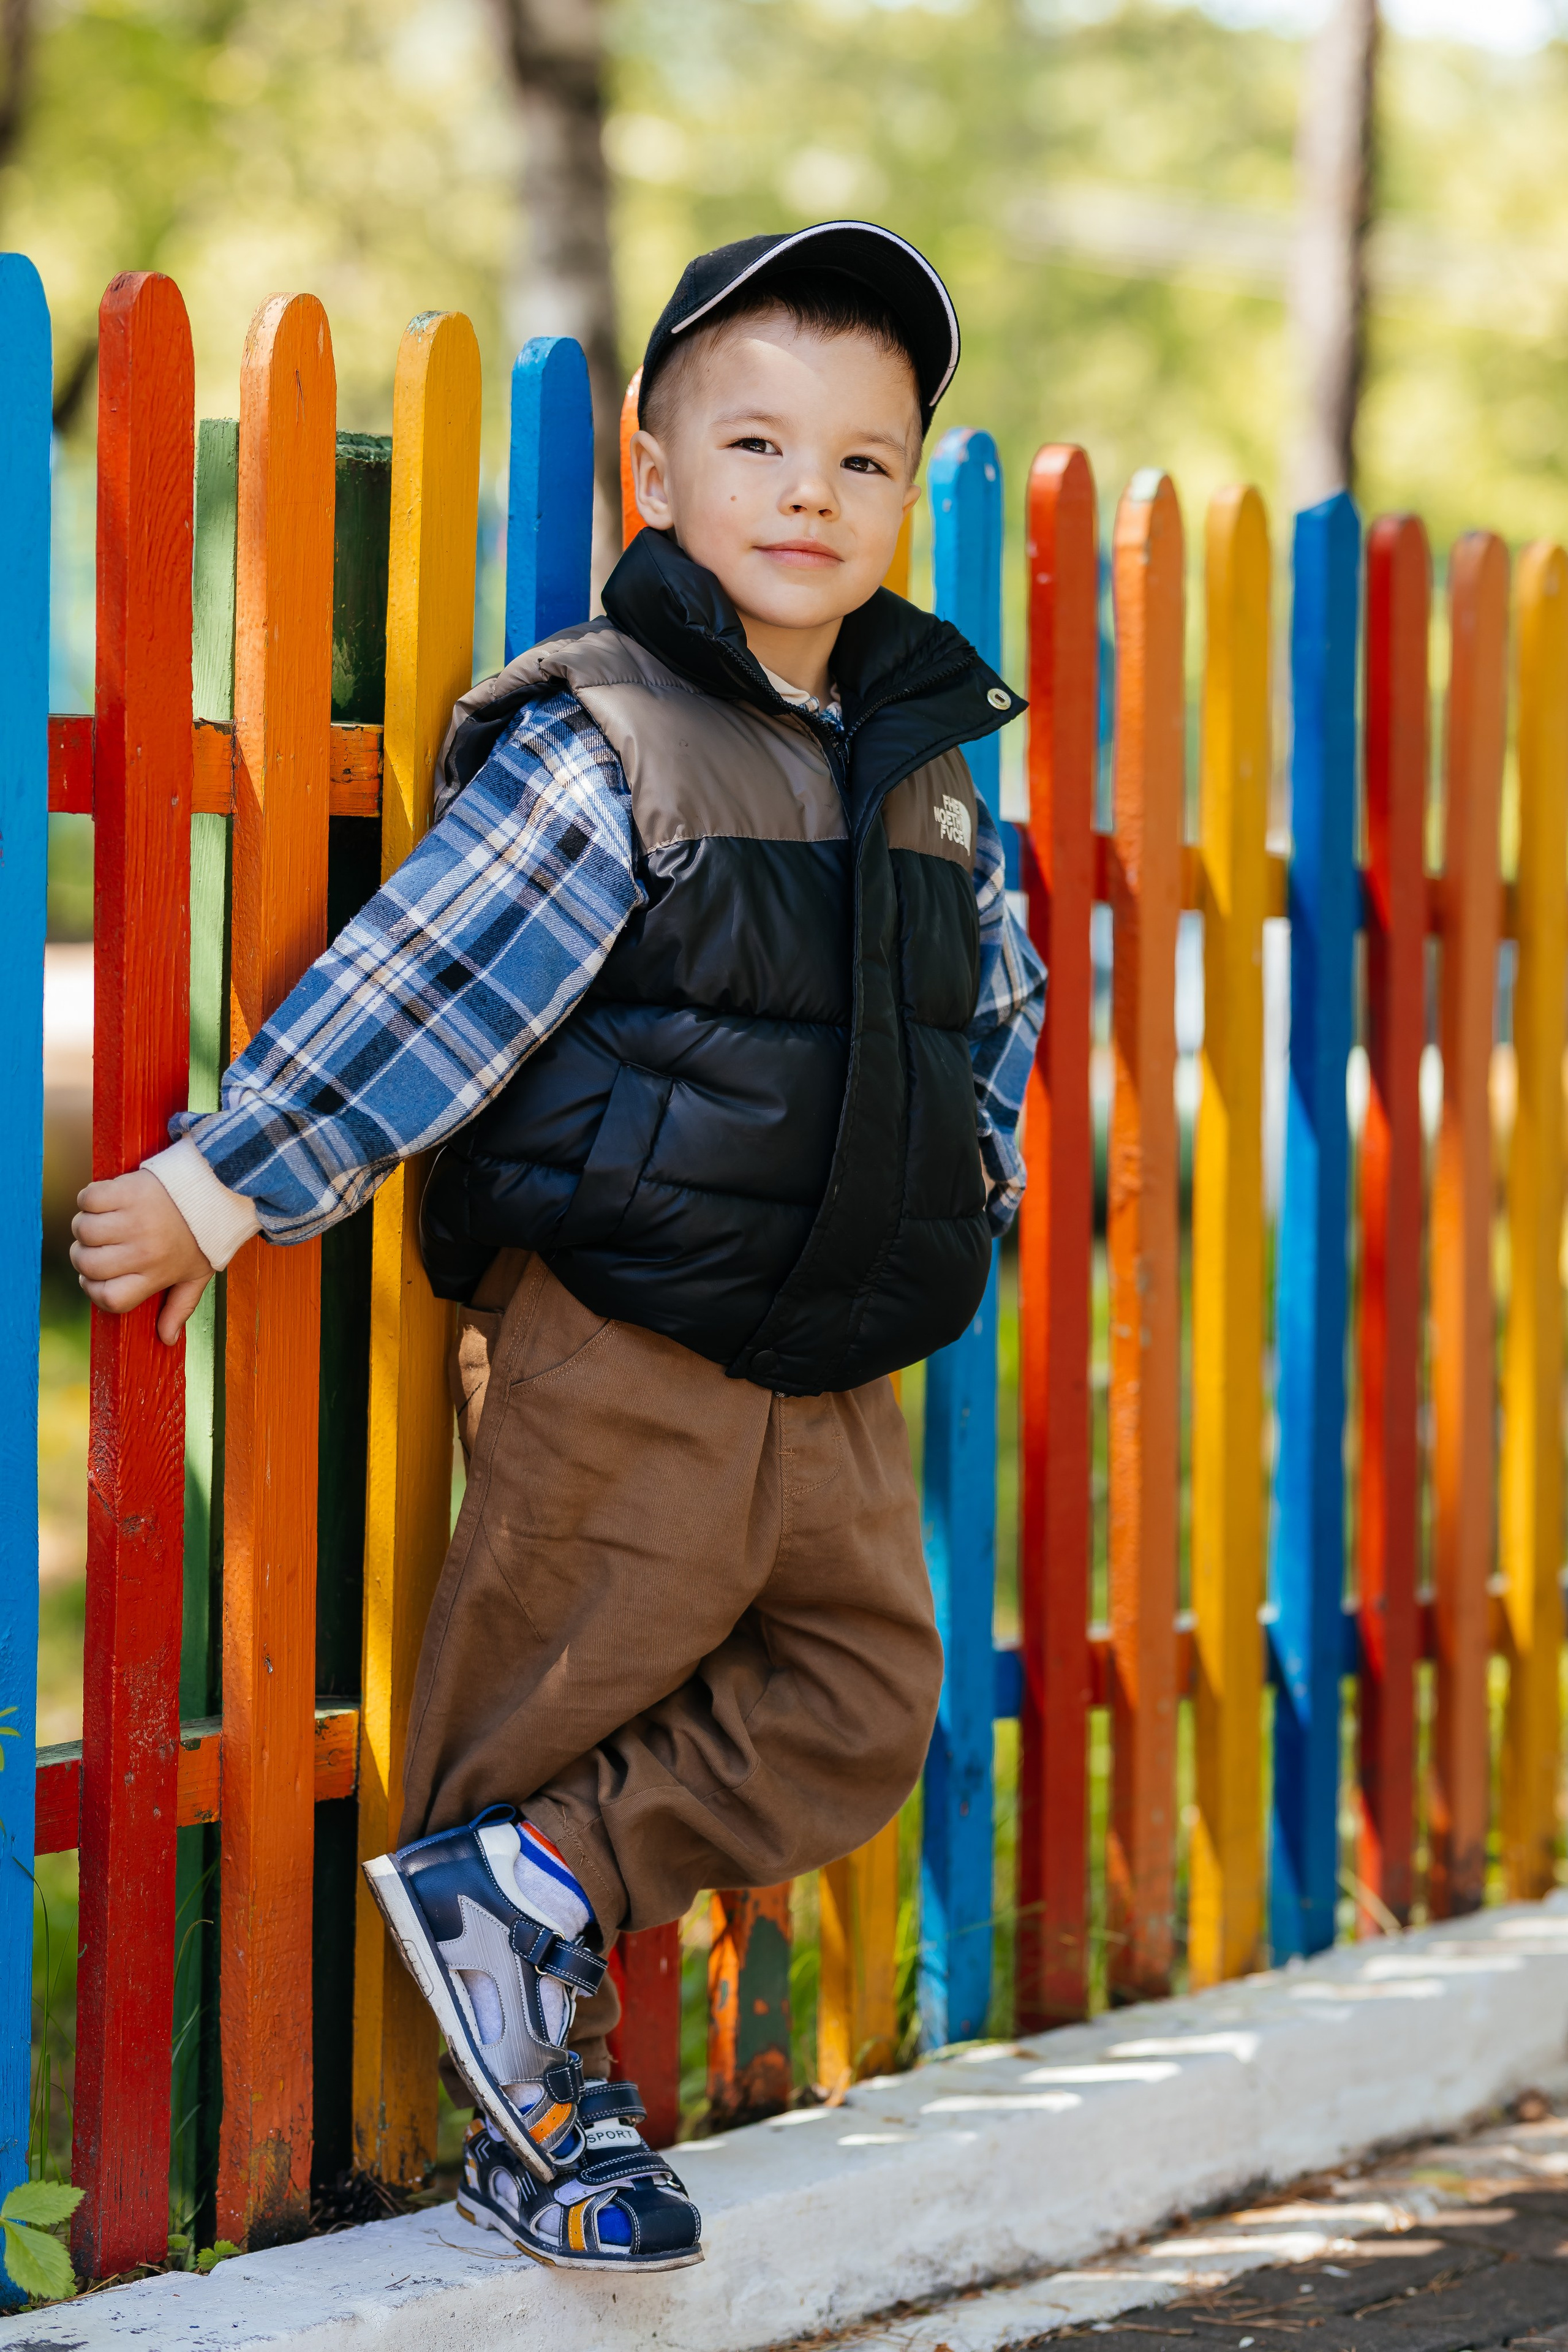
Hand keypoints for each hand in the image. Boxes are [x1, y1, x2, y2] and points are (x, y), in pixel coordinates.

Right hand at [70, 1171, 214, 1345]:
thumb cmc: (204, 1235)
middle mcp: (144, 1250)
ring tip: (102, 1221)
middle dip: (84, 1257)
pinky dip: (89, 1199)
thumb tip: (167, 1339)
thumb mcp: (197, 1275)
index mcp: (157, 1274)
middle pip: (88, 1264)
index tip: (98, 1278)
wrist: (217, 1190)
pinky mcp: (128, 1190)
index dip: (95, 1290)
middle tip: (99, 1246)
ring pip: (83, 1231)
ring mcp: (135, 1219)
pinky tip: (105, 1201)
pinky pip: (89, 1199)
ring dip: (85, 1226)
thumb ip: (180, 1308)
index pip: (109, 1297)